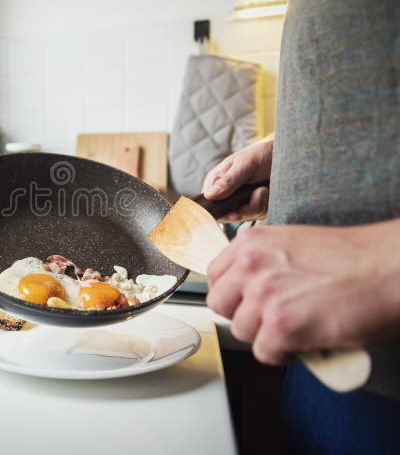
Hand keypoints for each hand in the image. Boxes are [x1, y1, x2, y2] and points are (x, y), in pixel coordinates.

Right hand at [202, 135, 273, 221]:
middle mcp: (227, 194)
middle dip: (246, 209)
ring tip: (263, 188)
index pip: (209, 205)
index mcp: (217, 182)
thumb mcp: (245, 164)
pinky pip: (259, 214)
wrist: (285, 154)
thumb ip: (228, 180)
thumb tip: (209, 195)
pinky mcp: (256, 206)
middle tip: (258, 193)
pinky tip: (268, 191)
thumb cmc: (261, 153)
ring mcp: (242, 201)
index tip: (234, 213)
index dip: (219, 213)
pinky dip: (266, 204)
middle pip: (229, 215)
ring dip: (259, 203)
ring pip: (246, 216)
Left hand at [205, 220, 399, 364]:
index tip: (248, 302)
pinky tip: (306, 342)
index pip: (215, 277)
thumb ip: (263, 263)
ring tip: (297, 329)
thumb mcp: (292, 245)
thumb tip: (246, 289)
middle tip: (272, 319)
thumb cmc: (354, 259)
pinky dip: (284, 354)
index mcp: (251, 243)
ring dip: (267, 336)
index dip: (233, 294)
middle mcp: (251, 266)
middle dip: (245, 316)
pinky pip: (264, 353)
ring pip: (242, 332)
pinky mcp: (281, 326)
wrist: (390, 268)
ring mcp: (264, 296)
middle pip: (221, 306)